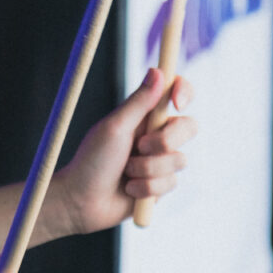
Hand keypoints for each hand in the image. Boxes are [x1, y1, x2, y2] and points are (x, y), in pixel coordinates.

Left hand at [53, 68, 196, 235]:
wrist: (82, 202)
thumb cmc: (92, 161)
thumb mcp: (115, 127)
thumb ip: (139, 102)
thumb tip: (158, 70)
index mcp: (144, 115)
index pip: (176, 93)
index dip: (183, 92)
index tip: (177, 102)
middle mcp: (156, 135)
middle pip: (189, 127)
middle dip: (166, 140)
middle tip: (140, 147)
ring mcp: (160, 161)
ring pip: (180, 159)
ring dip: (148, 168)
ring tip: (126, 172)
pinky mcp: (161, 186)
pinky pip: (171, 183)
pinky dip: (147, 187)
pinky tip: (129, 190)